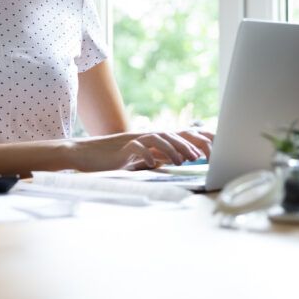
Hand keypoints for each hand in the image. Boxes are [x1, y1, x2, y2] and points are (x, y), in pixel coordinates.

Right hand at [73, 130, 213, 171]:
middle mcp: (144, 136)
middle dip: (189, 143)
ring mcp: (133, 140)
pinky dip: (146, 155)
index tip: (214, 148)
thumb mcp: (139, 159)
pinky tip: (153, 165)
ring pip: (158, 138)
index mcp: (151, 139)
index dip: (196, 138)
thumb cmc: (112, 160)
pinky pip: (136, 148)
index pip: (178, 134)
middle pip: (172, 133)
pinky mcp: (121, 148)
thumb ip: (157, 156)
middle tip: (202, 156)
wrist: (84, 155)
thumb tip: (179, 161)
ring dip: (172, 149)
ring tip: (183, 161)